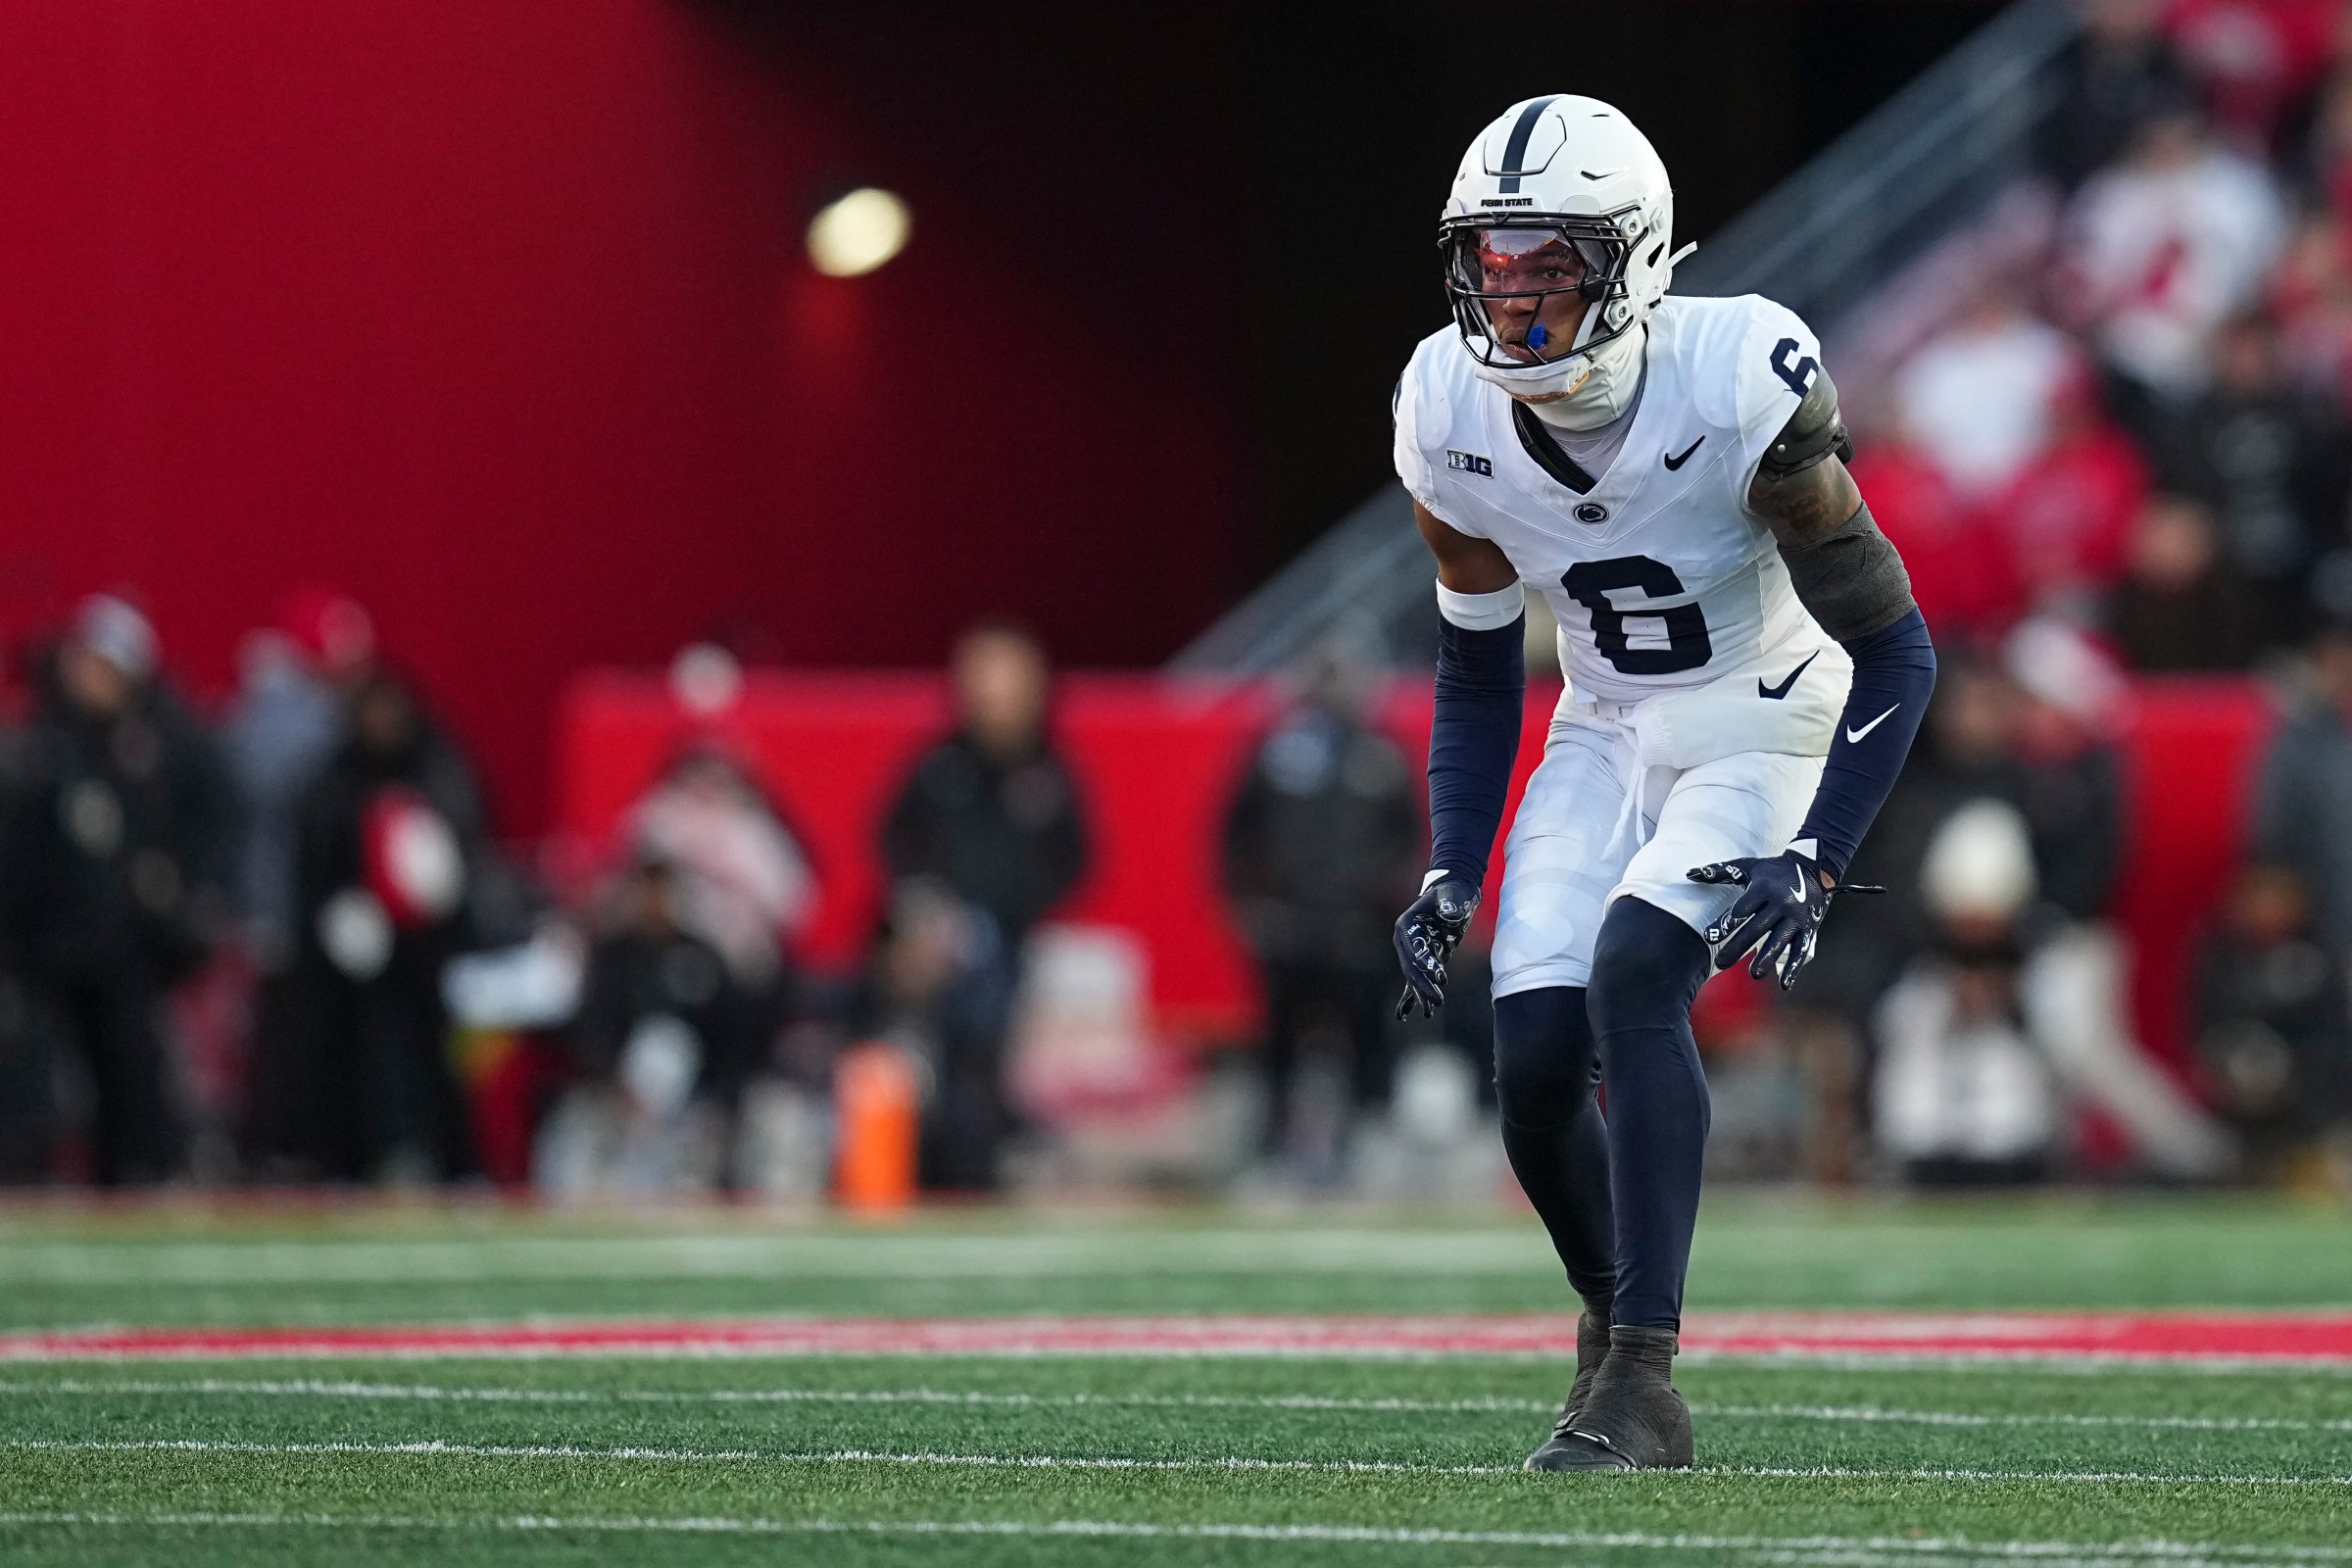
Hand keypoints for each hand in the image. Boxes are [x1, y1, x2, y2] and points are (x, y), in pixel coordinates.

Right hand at [1393, 875, 1480, 1018]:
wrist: (1454, 894)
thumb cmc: (1453, 892)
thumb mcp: (1453, 895)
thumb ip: (1451, 903)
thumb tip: (1451, 914)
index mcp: (1407, 925)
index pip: (1415, 950)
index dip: (1427, 965)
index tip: (1441, 979)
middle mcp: (1404, 940)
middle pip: (1412, 968)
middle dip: (1424, 985)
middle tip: (1438, 1001)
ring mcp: (1412, 950)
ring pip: (1414, 977)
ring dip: (1422, 994)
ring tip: (1429, 1012)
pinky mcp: (1423, 957)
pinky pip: (1418, 979)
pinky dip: (1416, 995)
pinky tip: (1414, 1012)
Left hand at [1686, 850, 1879, 990]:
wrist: (1814, 868)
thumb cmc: (1774, 869)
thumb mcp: (1749, 867)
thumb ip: (1720, 872)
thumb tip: (1691, 874)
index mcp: (1763, 888)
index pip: (1741, 910)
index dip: (1725, 924)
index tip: (1709, 938)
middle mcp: (1780, 903)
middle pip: (1756, 928)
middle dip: (1738, 947)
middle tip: (1721, 963)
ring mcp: (1796, 917)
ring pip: (1779, 940)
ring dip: (1766, 958)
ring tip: (1753, 974)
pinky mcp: (1809, 928)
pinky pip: (1801, 950)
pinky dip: (1794, 968)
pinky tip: (1785, 984)